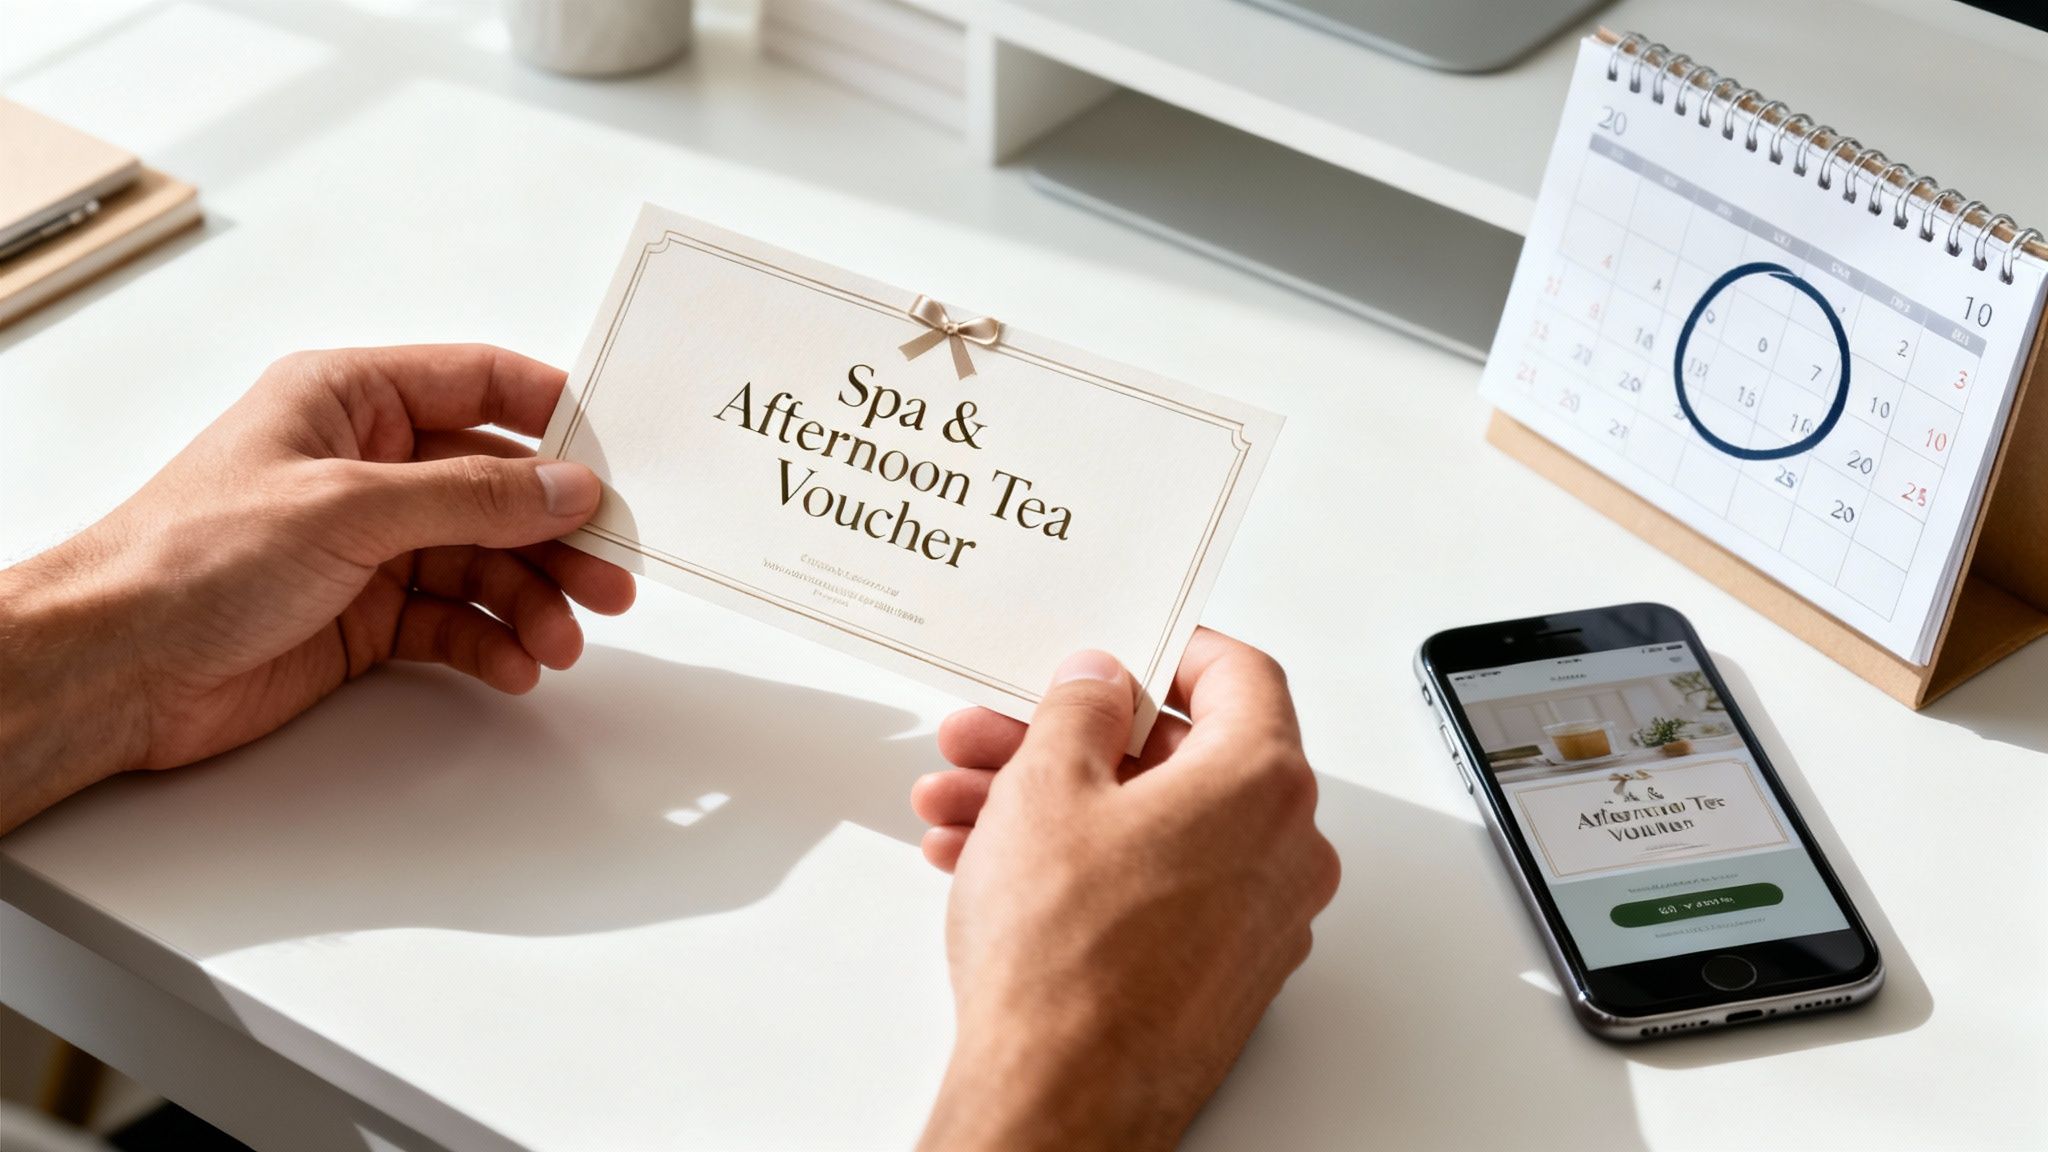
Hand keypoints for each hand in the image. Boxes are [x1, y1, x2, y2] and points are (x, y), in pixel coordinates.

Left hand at [0, 345, 632, 832]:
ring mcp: (367, 543)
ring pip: (485, 562)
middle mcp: (365, 466)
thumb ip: (470, 497)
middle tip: (614, 575)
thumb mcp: (348, 507)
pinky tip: (516, 664)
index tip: (619, 455)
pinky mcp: (364, 616)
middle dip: (558, 535)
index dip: (555, 416)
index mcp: (349, 401)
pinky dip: (492, 643)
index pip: (479, 385)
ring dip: (532, 600)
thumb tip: (566, 485)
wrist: (114, 667)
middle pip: (497, 487)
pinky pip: (454, 622)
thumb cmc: (189, 558)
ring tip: (562, 640)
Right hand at [910, 629, 1339, 1150]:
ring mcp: (1258, 918)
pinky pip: (1154, 886)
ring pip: (1152, 825)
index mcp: (1262, 783)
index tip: (1122, 648)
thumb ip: (1081, 711)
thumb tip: (1099, 685)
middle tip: (999, 733)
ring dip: (1055, 803)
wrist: (1060, 1099)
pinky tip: (990, 863)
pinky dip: (1082, 863)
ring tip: (964, 805)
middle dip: (1068, 739)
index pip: (1241, 675)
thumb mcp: (1048, 788)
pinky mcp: (1221, 972)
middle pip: (1177, 756)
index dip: (1170, 650)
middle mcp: (1283, 849)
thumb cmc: (1067, 961)